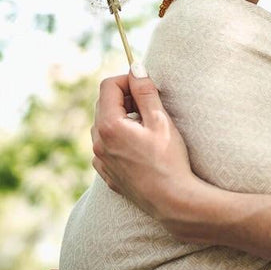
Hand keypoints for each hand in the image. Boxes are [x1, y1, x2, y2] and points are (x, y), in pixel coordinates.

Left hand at [90, 70, 204, 225]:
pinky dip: (120, 139)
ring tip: (148, 127)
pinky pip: (106, 146)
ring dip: (122, 118)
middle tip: (150, 105)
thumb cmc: (169, 159)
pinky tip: (141, 147)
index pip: (108, 86)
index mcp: (109, 125)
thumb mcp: (160, 120)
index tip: (146, 85)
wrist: (173, 201)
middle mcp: (97, 142)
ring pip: (104, 125)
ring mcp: (100, 160)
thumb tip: (135, 67)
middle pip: (104, 104)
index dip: (128, 80)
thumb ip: (145, 91)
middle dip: (125, 98)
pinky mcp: (107, 174)